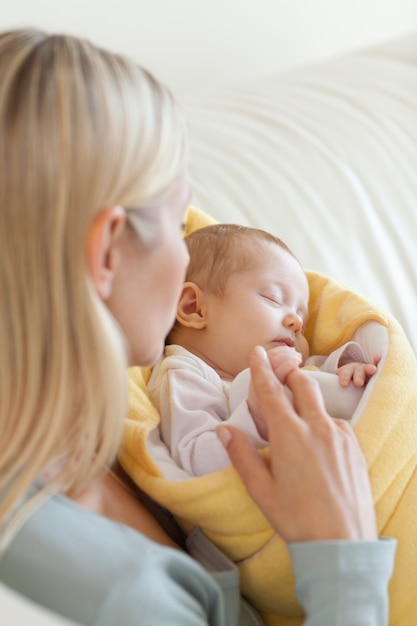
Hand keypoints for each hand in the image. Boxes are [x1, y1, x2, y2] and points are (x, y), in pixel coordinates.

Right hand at [217, 346, 376, 542]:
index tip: (258, 351)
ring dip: (307, 402)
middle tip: (280, 371)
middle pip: (303, 384)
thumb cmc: (297, 519)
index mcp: (289, 435)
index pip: (271, 392)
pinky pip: (337, 424)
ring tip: (297, 419)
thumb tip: (224, 430)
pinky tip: (318, 443)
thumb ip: (241, 455)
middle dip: (289, 372)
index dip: (262, 369)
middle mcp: (317, 427)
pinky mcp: (355, 447)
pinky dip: (323, 423)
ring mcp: (340, 436)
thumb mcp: (261, 490)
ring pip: (321, 405)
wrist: (342, 543)